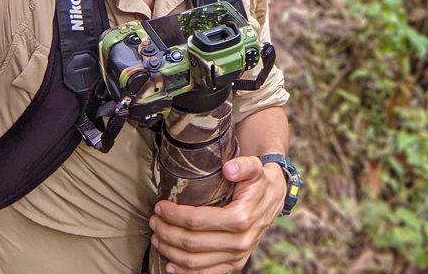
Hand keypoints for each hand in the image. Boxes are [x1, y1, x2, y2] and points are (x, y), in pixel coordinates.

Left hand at [149, 155, 285, 273]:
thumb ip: (243, 165)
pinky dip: (185, 272)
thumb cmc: (258, 181)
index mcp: (241, 218)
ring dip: (171, 251)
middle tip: (153, 220)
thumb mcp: (254, 167)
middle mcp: (239, 242)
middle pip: (192, 243)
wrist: (274, 198)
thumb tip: (228, 168)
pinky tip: (170, 263)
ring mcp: (237, 257)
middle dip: (167, 232)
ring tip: (157, 237)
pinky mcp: (234, 264)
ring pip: (195, 262)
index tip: (160, 206)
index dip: (175, 215)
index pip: (198, 221)